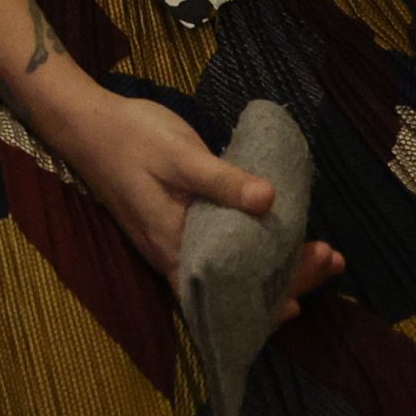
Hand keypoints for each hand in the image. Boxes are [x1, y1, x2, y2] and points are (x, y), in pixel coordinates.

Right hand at [33, 83, 344, 301]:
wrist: (84, 123)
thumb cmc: (130, 137)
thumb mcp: (179, 154)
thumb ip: (221, 180)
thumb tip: (270, 201)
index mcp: (174, 247)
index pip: (232, 290)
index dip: (276, 292)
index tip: (315, 269)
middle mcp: (174, 258)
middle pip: (238, 290)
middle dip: (289, 279)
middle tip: (331, 257)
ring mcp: (173, 246)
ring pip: (232, 275)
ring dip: (277, 268)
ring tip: (319, 253)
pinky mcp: (176, 230)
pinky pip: (223, 258)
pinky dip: (255, 256)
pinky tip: (277, 243)